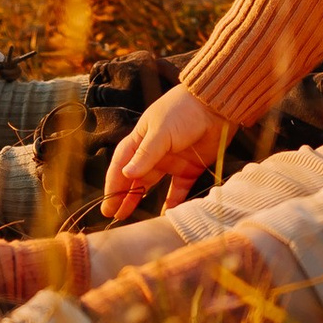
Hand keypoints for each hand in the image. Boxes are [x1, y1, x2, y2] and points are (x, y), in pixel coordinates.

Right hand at [101, 84, 222, 220]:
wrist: (215, 106)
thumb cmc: (183, 111)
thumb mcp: (161, 132)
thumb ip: (145, 155)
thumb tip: (126, 175)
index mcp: (141, 139)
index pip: (121, 164)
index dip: (113, 184)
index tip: (107, 203)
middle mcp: (154, 152)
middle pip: (134, 177)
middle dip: (122, 195)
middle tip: (113, 214)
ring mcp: (172, 161)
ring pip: (152, 184)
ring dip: (140, 199)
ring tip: (130, 216)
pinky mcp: (190, 168)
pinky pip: (178, 189)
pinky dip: (172, 202)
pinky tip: (166, 214)